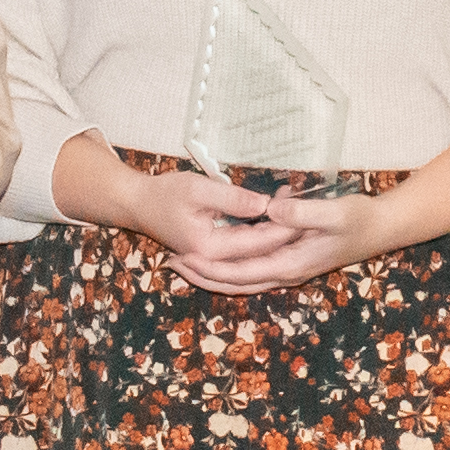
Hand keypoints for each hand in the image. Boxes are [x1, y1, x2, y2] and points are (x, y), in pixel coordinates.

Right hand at [109, 165, 327, 295]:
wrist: (136, 204)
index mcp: (208, 249)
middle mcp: (212, 260)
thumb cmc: (164, 193)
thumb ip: (233, 199)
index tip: (307, 215)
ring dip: (275, 239)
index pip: (256, 243)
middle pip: (258, 253)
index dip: (283, 229)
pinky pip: (243, 252)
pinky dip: (261, 240)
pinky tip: (279, 226)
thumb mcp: (198, 189)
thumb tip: (266, 206)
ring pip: (253, 256)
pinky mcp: (213, 253)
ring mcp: (212, 260)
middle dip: (285, 236)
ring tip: (301, 220)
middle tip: (313, 220)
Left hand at [159, 180, 418, 294]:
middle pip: (236, 283)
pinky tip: (217, 259)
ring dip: (212, 276)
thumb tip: (270, 210)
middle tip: (170, 263)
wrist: (382, 230)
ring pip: (243, 281)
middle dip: (202, 276)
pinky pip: (253, 272)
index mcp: (291, 263)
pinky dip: (230, 269)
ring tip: (183, 264)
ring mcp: (289, 270)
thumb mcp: (333, 211)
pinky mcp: (291, 262)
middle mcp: (286, 273)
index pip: (241, 272)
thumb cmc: (360, 219)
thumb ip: (301, 212)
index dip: (210, 266)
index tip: (183, 255)